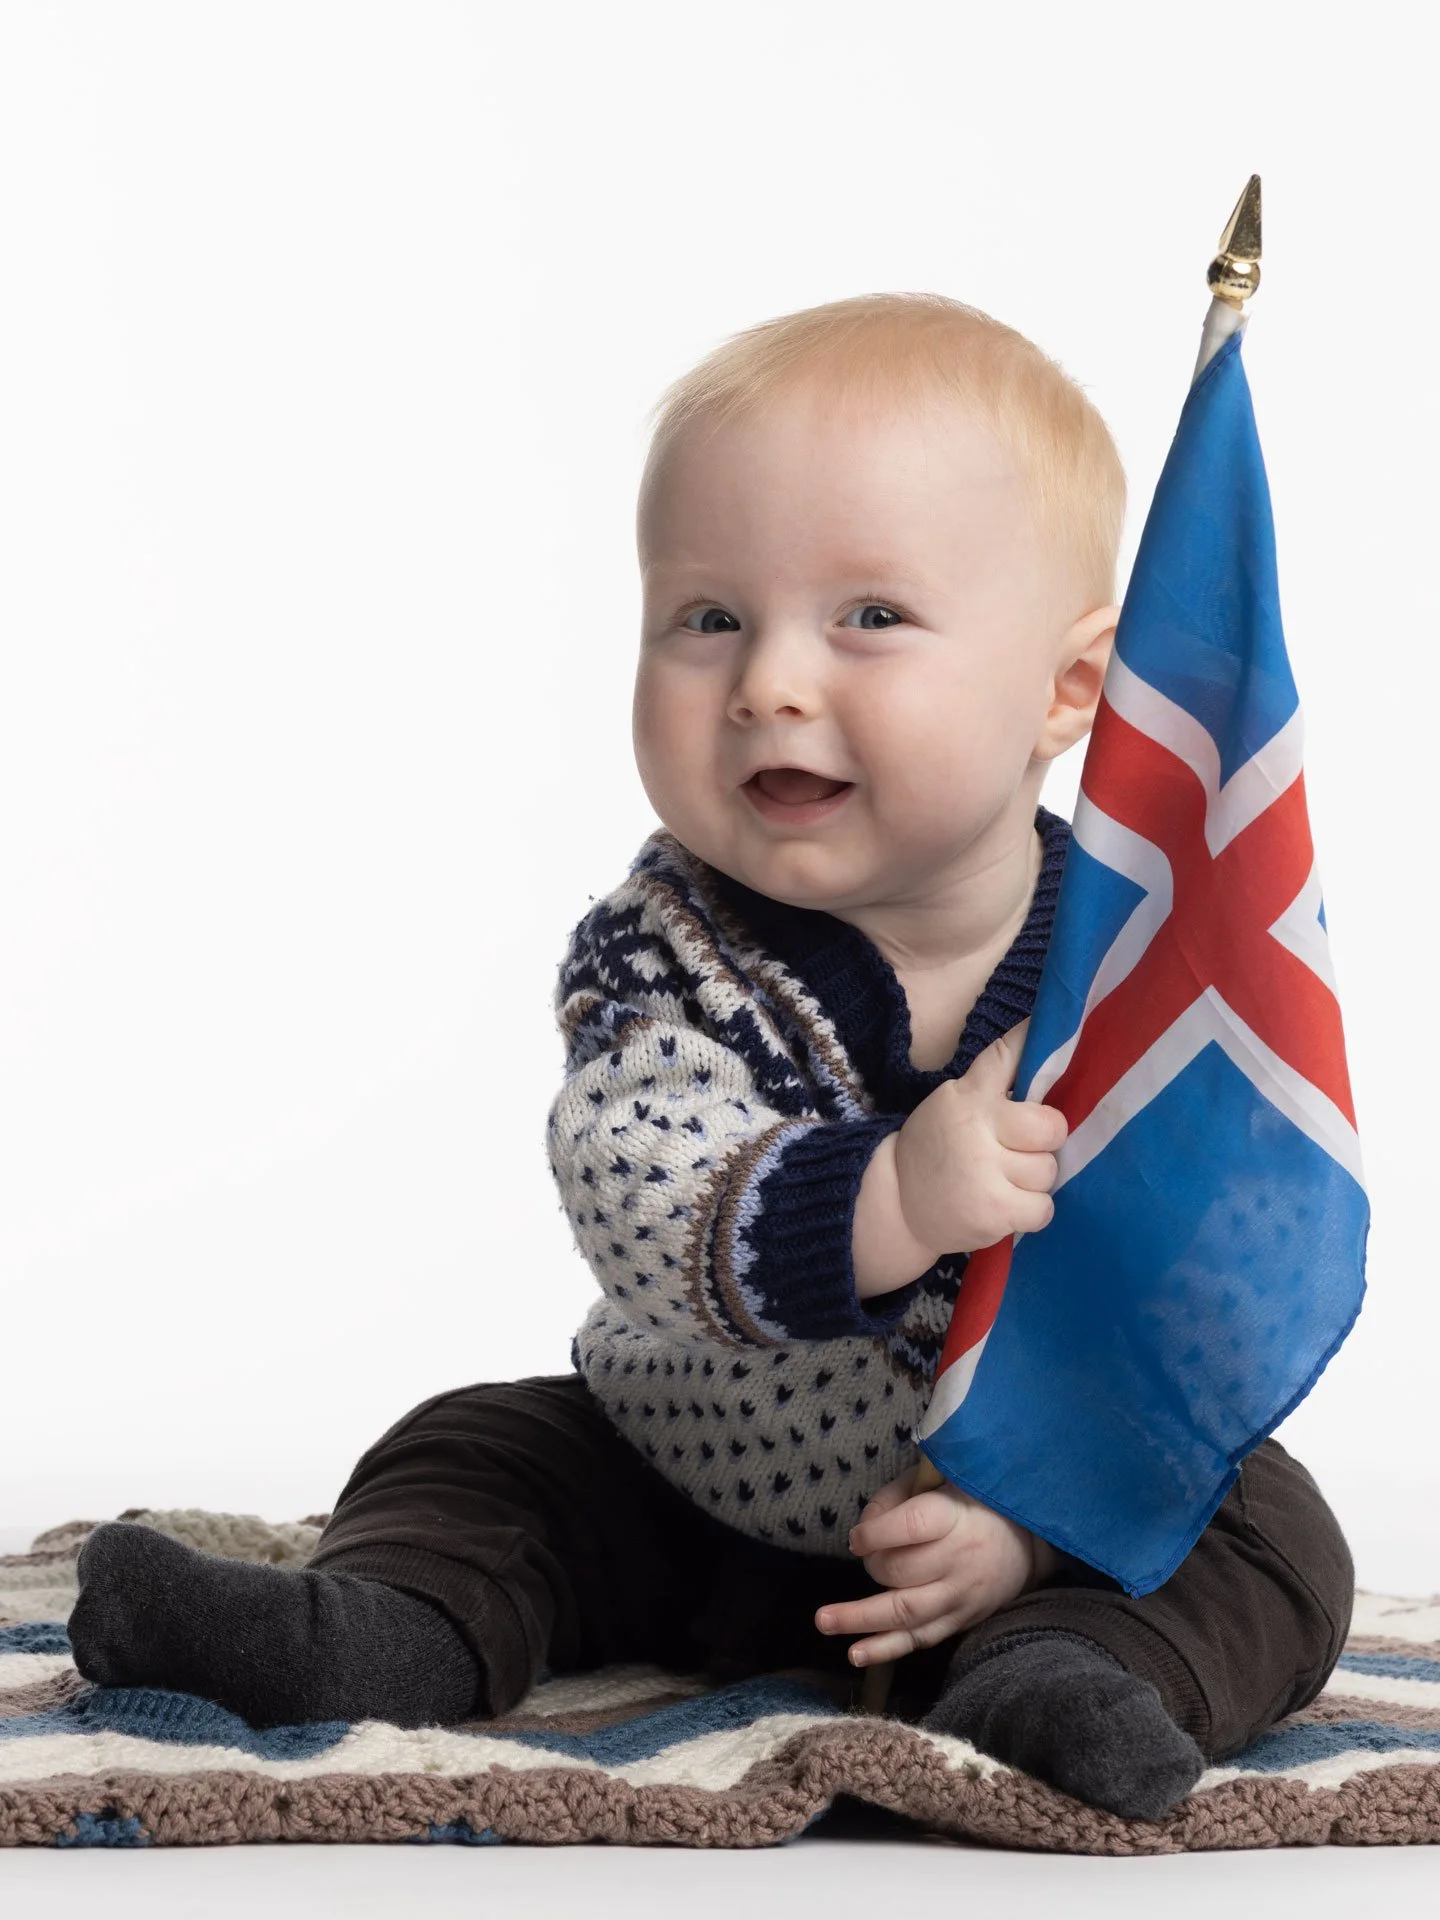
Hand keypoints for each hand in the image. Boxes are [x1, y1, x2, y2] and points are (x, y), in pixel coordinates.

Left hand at [814, 1465, 1059, 1665]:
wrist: (1028, 1541)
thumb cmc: (974, 1501)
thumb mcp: (942, 1478)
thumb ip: (900, 1495)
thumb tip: (865, 1526)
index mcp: (955, 1517)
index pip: (911, 1527)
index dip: (877, 1533)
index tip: (856, 1537)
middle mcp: (958, 1560)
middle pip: (902, 1571)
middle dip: (872, 1566)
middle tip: (864, 1556)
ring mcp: (959, 1597)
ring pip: (905, 1613)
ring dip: (861, 1619)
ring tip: (824, 1621)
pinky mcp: (958, 1622)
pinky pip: (918, 1640)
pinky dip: (885, 1649)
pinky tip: (855, 1654)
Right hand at [893, 1017, 1066, 1255]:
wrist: (895, 1204)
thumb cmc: (934, 1148)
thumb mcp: (952, 1103)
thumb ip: (991, 1082)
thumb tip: (1039, 1041)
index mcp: (968, 1097)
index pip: (1005, 1057)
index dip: (1031, 1041)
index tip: (1050, 1025)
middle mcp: (978, 1130)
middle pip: (1051, 1126)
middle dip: (1044, 1140)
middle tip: (1021, 1148)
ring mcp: (986, 1174)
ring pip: (1048, 1171)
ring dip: (1033, 1179)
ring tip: (1005, 1180)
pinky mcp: (994, 1212)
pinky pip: (1044, 1208)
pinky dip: (1031, 1210)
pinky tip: (1006, 1205)